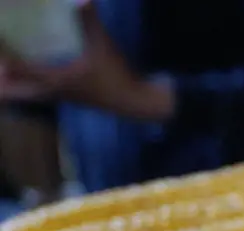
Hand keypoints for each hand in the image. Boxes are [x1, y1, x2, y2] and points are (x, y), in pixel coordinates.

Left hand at [0, 4, 172, 120]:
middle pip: (24, 93)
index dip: (12, 65)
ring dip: (18, 91)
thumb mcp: (103, 46)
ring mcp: (66, 97)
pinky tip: (36, 82)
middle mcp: (58, 91)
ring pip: (33, 97)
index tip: (1, 61)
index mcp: (61, 80)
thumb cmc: (116, 75)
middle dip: (7, 87)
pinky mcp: (74, 98)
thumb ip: (90, 22)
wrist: (135, 102)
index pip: (29, 72)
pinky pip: (45, 95)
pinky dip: (34, 89)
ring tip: (4, 82)